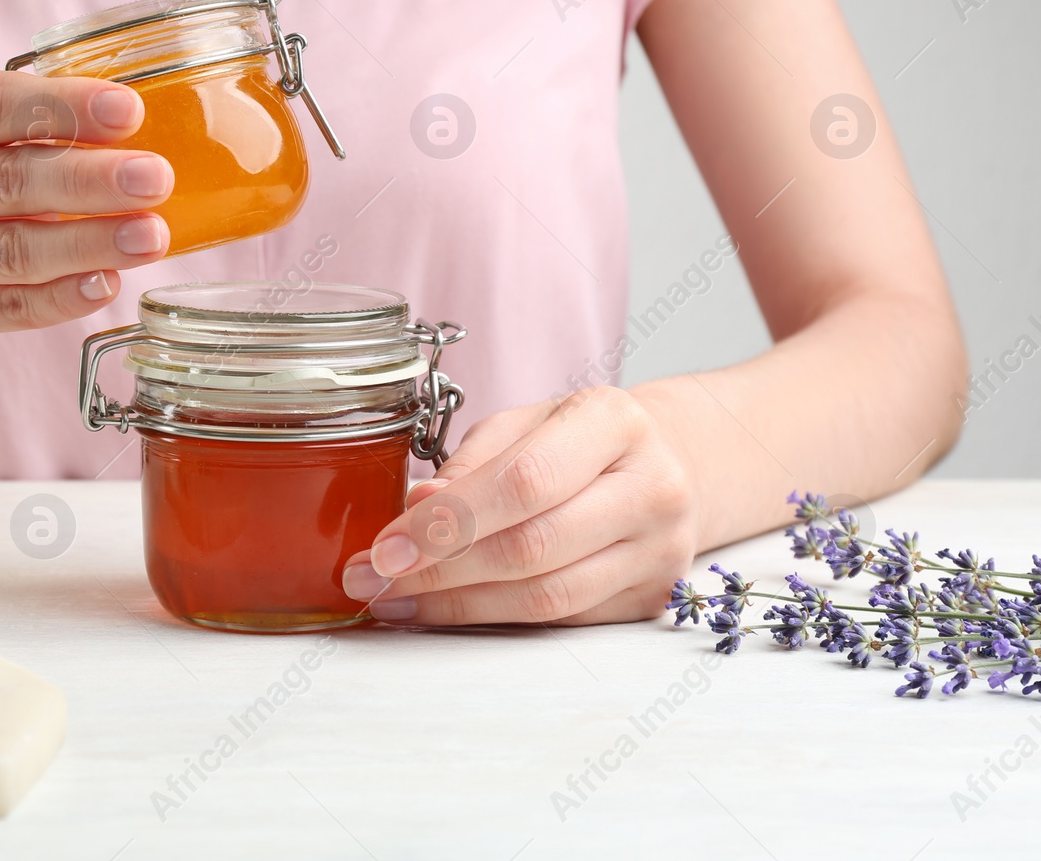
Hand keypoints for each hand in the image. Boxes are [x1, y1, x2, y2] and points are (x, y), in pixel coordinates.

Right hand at [0, 70, 172, 366]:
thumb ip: (27, 132)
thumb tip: (139, 130)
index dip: (58, 105)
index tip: (127, 110)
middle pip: (2, 180)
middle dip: (87, 179)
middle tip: (155, 177)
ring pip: (11, 250)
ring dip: (89, 242)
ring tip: (152, 235)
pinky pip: (11, 307)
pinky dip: (64, 297)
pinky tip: (109, 283)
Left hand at [341, 385, 701, 624]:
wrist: (669, 464)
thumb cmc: (577, 439)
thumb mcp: (525, 423)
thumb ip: (473, 462)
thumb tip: (417, 509)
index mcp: (615, 423)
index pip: (524, 482)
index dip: (447, 523)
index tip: (384, 548)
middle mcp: (652, 486)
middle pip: (531, 547)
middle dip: (437, 572)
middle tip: (370, 580)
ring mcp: (660, 549)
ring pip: (545, 596)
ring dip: (457, 605)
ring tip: (395, 601)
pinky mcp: (652, 597)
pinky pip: (559, 618)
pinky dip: (493, 617)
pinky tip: (445, 609)